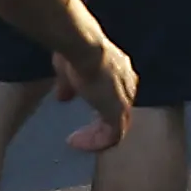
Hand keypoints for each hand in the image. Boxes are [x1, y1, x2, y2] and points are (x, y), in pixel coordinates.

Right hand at [51, 18, 138, 155]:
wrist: (84, 48)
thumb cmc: (77, 50)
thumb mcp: (69, 69)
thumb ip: (68, 85)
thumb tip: (62, 97)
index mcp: (121, 70)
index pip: (116, 92)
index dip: (101, 104)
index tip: (85, 110)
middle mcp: (128, 85)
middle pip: (118, 111)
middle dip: (100, 123)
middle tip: (82, 132)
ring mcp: (125, 100)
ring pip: (116, 127)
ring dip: (96, 136)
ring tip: (77, 141)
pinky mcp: (118, 113)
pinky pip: (112, 137)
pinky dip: (95, 142)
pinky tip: (77, 142)